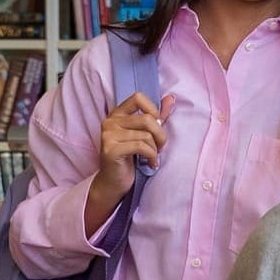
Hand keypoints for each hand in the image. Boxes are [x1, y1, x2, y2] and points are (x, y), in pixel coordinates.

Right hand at [85, 91, 175, 235]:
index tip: (158, 126)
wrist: (114, 182)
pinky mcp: (110, 150)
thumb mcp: (145, 134)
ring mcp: (108, 135)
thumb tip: (171, 98)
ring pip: (145, 134)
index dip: (153, 109)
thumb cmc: (131, 157)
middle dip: (160, 135)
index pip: (138, 97)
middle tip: (160, 147)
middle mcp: (110, 122)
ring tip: (153, 157)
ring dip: (155, 148)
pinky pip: (141, 147)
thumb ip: (157, 116)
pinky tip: (150, 164)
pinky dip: (151, 156)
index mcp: (117, 114)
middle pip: (147, 119)